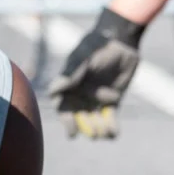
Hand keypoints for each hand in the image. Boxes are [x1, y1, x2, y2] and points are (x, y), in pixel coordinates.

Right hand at [45, 6, 143, 139]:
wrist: (120, 41)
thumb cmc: (97, 46)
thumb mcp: (82, 58)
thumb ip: (70, 73)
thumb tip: (54, 90)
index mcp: (68, 85)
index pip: (62, 108)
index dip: (66, 121)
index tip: (72, 132)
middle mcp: (80, 94)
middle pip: (79, 118)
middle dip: (85, 127)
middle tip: (93, 133)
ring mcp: (95, 98)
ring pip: (94, 120)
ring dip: (99, 129)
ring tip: (104, 133)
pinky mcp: (112, 100)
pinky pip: (110, 117)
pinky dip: (111, 127)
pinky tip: (114, 133)